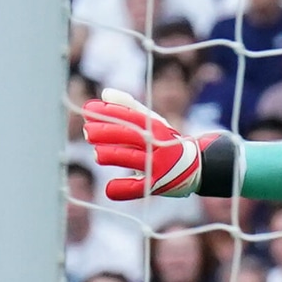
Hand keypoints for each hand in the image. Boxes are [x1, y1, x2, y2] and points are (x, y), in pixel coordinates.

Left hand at [79, 88, 203, 202]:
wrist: (194, 168)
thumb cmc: (164, 140)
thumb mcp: (152, 121)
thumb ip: (128, 107)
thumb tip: (105, 93)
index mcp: (155, 127)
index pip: (130, 116)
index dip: (109, 111)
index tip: (89, 109)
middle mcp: (157, 144)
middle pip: (129, 135)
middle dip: (106, 132)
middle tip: (87, 131)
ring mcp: (158, 165)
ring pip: (131, 159)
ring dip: (111, 155)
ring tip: (96, 154)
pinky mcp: (156, 185)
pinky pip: (137, 188)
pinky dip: (122, 189)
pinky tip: (109, 188)